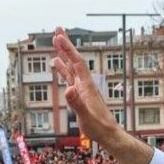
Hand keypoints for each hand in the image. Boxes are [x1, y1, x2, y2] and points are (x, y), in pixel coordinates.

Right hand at [51, 28, 124, 149]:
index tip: (58, 36)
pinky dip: (63, 68)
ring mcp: (82, 88)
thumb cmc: (98, 127)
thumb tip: (68, 89)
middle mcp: (84, 83)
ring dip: (63, 53)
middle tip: (57, 30)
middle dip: (65, 45)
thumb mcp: (86, 116)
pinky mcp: (80, 94)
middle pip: (74, 59)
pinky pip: (69, 77)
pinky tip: (58, 64)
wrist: (108, 133)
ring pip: (71, 66)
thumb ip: (77, 103)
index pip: (76, 62)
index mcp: (86, 85)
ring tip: (56, 42)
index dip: (67, 49)